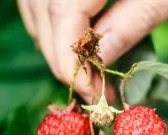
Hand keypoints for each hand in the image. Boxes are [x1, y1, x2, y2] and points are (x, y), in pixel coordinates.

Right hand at [17, 0, 167, 99]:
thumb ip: (131, 23)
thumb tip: (97, 62)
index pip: (61, 11)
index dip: (71, 59)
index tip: (91, 94)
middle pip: (42, 9)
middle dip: (62, 57)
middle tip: (92, 90)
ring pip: (35, 3)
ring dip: (54, 42)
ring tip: (86, 71)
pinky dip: (51, 20)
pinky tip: (75, 41)